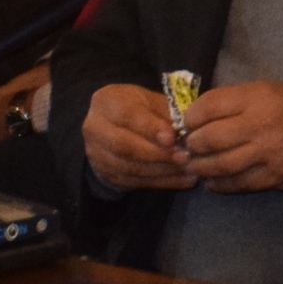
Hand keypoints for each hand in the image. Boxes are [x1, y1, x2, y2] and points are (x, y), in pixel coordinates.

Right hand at [79, 83, 196, 190]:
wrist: (113, 127)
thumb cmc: (138, 109)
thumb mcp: (151, 102)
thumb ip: (166, 113)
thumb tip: (186, 131)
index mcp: (106, 101)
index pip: (127, 115)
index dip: (150, 128)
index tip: (172, 138)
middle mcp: (94, 127)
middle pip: (124, 146)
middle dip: (157, 154)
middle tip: (184, 157)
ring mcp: (96, 153)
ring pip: (129, 167)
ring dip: (161, 170)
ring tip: (187, 169)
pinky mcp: (105, 173)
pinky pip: (133, 181)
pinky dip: (160, 182)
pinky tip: (181, 180)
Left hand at [178, 82, 282, 192]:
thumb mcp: (264, 90)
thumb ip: (232, 101)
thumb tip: (195, 117)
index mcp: (257, 98)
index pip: (209, 106)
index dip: (190, 117)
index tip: (186, 123)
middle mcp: (261, 125)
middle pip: (210, 138)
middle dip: (192, 144)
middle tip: (186, 147)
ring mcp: (268, 154)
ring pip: (221, 164)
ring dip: (200, 167)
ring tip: (193, 165)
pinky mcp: (274, 177)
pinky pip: (238, 183)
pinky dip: (219, 184)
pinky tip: (211, 180)